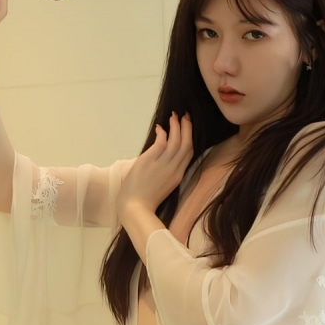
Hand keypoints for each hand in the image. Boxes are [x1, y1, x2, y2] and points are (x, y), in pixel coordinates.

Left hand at [117, 113, 194, 232]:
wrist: (135, 208)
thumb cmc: (145, 199)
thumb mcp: (162, 184)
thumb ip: (165, 169)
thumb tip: (164, 151)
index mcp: (178, 175)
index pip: (189, 153)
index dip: (189, 138)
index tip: (188, 127)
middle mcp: (174, 169)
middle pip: (186, 144)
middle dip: (187, 128)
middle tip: (185, 116)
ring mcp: (162, 165)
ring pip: (176, 141)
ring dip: (176, 127)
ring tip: (174, 116)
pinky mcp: (149, 162)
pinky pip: (161, 143)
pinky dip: (162, 133)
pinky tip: (160, 128)